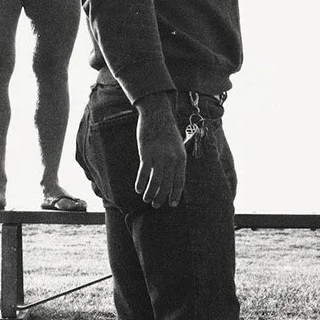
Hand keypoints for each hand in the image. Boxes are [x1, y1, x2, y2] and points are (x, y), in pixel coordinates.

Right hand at [134, 94, 185, 208]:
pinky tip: (138, 189)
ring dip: (150, 193)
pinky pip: (144, 173)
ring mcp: (159, 157)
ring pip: (155, 182)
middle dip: (161, 197)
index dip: (175, 194)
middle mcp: (172, 160)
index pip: (179, 182)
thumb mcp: (178, 146)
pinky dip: (141, 183)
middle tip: (156, 204)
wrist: (157, 114)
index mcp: (181, 158)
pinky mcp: (146, 154)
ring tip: (146, 199)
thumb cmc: (167, 130)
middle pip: (167, 185)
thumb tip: (173, 176)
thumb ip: (176, 160)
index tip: (171, 204)